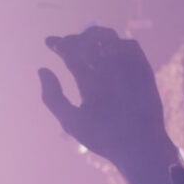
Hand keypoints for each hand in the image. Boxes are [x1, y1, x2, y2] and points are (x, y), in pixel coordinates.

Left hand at [38, 25, 175, 181]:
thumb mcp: (71, 119)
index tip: (49, 42)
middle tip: (67, 45)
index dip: (60, 45)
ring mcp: (123, 69)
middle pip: (87, 43)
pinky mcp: (142, 68)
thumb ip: (53, 97)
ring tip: (84, 47)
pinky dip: (117, 44)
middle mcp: (105, 73)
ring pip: (108, 38)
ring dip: (94, 36)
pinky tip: (104, 53)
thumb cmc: (103, 138)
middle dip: (75, 39)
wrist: (137, 146)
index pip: (72, 57)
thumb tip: (41, 69)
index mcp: (88, 84)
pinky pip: (130, 45)